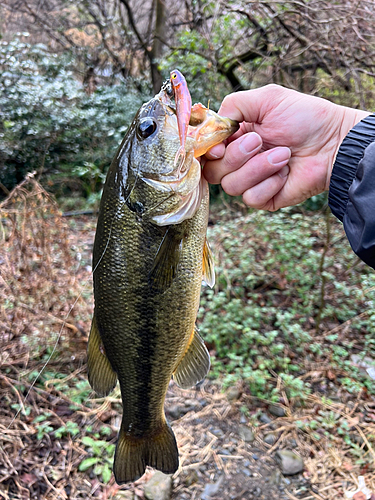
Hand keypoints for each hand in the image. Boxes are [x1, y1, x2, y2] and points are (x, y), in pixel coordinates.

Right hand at [203, 84, 369, 210]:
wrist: (333, 142)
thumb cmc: (304, 117)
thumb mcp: (267, 98)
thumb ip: (233, 105)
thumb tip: (213, 125)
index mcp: (235, 138)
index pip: (205, 152)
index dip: (207, 152)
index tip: (219, 147)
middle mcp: (239, 161)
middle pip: (213, 171)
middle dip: (236, 156)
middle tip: (260, 141)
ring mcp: (251, 181)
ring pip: (231, 186)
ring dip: (257, 168)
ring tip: (283, 155)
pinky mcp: (264, 198)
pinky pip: (251, 198)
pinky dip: (269, 184)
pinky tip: (285, 173)